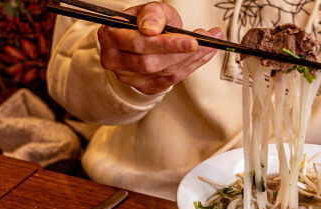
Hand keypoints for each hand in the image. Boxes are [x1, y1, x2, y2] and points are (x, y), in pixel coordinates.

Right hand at [97, 2, 221, 94]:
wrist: (143, 36)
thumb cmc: (146, 20)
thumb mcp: (149, 9)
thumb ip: (152, 13)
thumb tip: (151, 29)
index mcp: (110, 36)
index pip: (139, 44)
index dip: (167, 44)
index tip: (193, 40)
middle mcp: (114, 60)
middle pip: (150, 63)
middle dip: (181, 53)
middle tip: (206, 41)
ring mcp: (127, 77)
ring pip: (162, 73)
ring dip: (191, 59)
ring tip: (210, 44)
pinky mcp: (143, 87)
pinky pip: (169, 82)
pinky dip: (190, 68)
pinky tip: (204, 55)